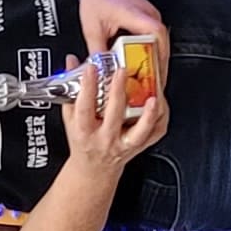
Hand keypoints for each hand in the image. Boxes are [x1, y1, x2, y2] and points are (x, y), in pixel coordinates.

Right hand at [54, 58, 169, 169]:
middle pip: (113, 116)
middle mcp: (105, 139)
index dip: (87, 87)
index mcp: (84, 132)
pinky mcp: (140, 146)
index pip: (84, 108)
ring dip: (147, 113)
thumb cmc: (83, 142)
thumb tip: (72, 62)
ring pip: (139, 131)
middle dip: (117, 92)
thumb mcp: (70, 119)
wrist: (95, 168)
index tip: (91, 68)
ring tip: (152, 95)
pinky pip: (154, 132)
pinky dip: (159, 117)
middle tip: (121, 71)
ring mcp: (124, 144)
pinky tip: (160, 102)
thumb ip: (71, 90)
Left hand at [75, 0, 169, 89]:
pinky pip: (155, 40)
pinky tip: (145, 68)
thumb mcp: (92, 27)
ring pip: (161, 44)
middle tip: (155, 87)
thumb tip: (101, 71)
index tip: (155, 74)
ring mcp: (150, 17)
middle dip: (159, 68)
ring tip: (152, 83)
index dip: (158, 57)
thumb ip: (97, 51)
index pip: (156, 35)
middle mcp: (148, 15)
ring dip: (157, 62)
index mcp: (136, 14)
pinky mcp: (148, 20)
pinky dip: (152, 55)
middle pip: (162, 45)